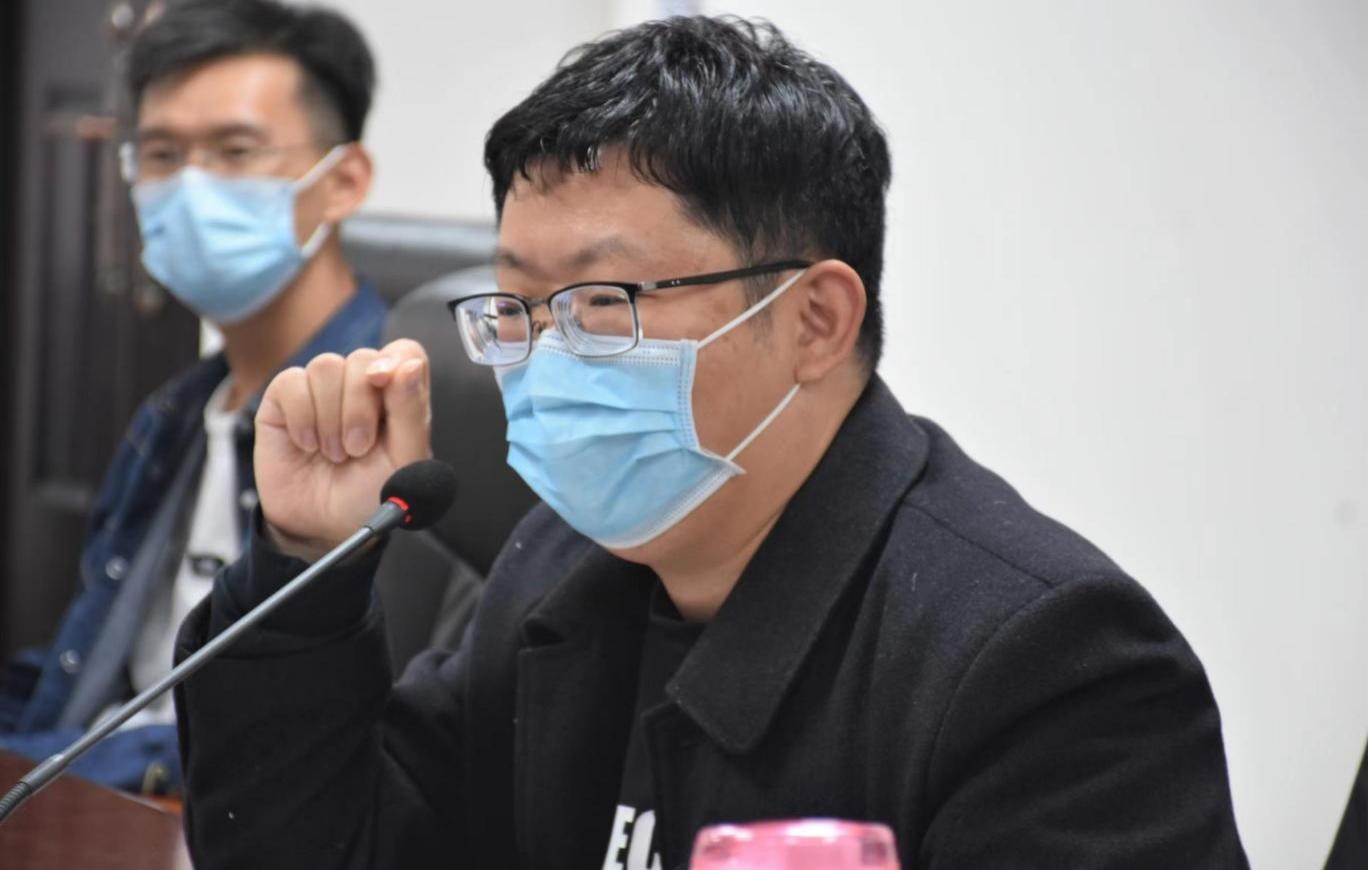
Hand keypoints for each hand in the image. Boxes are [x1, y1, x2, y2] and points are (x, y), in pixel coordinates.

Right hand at [253, 339, 431, 559]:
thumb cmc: (370, 496)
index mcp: (398, 397)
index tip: (383, 383)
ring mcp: (322, 390)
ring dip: (330, 417)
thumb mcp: (403, 462)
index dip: (394, 360)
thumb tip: (409, 365)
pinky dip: (302, 417)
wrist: (323, 527)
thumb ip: (411, 412)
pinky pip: (292, 381)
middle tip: (357, 449)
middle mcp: (360, 386)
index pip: (404, 352)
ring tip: (334, 452)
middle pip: (363, 358)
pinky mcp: (285, 400)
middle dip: (359, 408)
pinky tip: (307, 444)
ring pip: (326, 366)